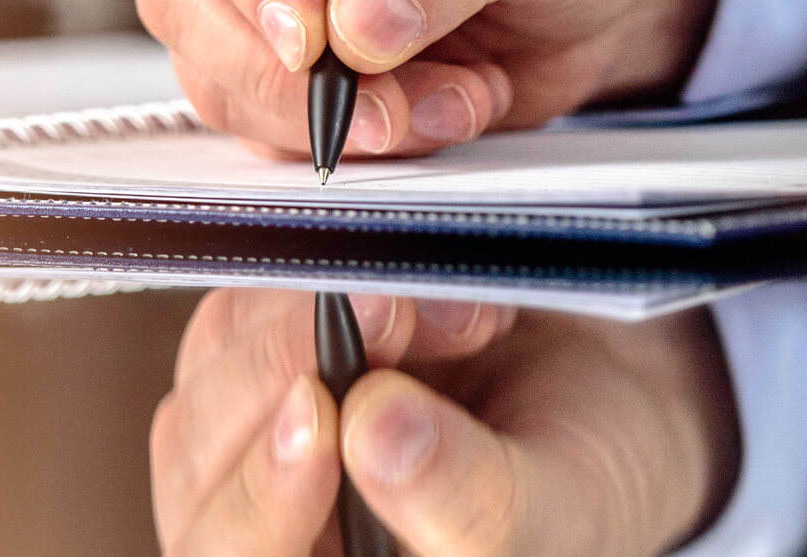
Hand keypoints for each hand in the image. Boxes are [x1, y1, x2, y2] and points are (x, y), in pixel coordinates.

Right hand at [135, 0, 722, 157]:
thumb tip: (361, 19)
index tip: (309, 33)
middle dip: (286, 70)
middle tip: (389, 103)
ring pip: (220, 72)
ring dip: (335, 114)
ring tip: (453, 94)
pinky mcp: (279, 59)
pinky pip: (268, 126)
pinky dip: (359, 140)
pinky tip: (442, 106)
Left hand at [149, 290, 737, 555]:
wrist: (606, 411)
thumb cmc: (580, 490)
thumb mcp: (555, 510)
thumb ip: (467, 496)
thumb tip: (368, 431)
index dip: (258, 503)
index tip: (318, 413)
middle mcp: (274, 528)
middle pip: (200, 467)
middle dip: (287, 377)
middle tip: (392, 314)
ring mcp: (254, 444)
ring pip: (213, 374)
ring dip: (309, 319)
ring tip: (437, 307)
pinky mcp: (262, 362)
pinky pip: (243, 309)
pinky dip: (316, 278)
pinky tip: (410, 286)